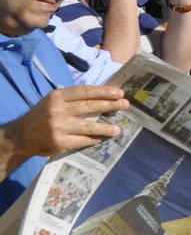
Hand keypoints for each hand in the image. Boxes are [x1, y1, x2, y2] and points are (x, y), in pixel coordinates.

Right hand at [4, 86, 127, 162]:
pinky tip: (102, 139)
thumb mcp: (53, 102)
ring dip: (106, 128)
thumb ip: (73, 98)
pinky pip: (83, 140)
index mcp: (57, 97)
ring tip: (118, 129)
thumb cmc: (42, 116)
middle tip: (125, 105)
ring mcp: (59, 127)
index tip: (119, 93)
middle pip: (90, 106)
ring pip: (90, 126)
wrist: (21, 137)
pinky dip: (94, 140)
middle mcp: (58, 110)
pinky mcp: (60, 142)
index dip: (104, 92)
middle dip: (111, 105)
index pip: (85, 92)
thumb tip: (102, 97)